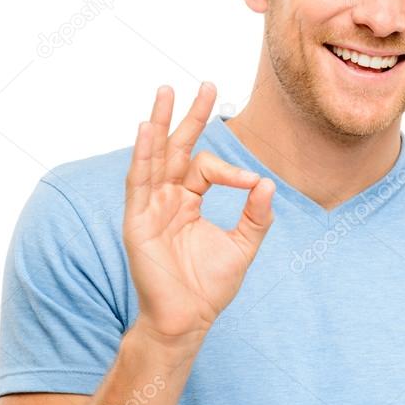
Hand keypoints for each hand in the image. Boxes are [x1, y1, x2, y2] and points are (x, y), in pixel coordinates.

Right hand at [123, 83, 274, 343]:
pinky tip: (149, 129)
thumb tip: (267, 182)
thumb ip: (256, 216)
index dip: (231, 171)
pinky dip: (143, 155)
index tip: (251, 184)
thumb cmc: (209, 288)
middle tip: (204, 84)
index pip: (207, 168)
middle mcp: (167, 199)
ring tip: (167, 92)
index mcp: (188, 201)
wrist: (189, 319)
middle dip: (190, 117)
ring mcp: (149, 208)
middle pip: (177, 149)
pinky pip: (139, 182)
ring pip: (155, 158)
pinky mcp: (137, 221)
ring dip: (161, 124)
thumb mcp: (242, 247)